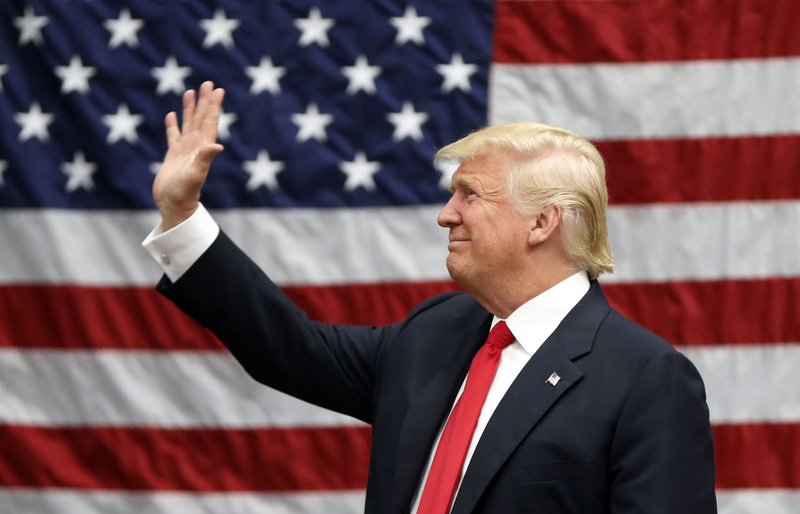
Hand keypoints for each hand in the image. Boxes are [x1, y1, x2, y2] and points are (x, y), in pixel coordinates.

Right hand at [153, 81, 224, 229]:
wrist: (173, 205)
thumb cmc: (184, 193)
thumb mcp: (195, 174)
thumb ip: (205, 159)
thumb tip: (218, 145)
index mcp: (202, 147)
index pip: (210, 122)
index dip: (214, 106)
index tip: (218, 90)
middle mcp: (195, 146)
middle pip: (201, 118)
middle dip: (205, 101)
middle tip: (208, 83)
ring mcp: (184, 150)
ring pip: (188, 124)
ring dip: (190, 108)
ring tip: (191, 92)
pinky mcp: (172, 156)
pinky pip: (173, 136)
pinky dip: (173, 125)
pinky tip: (172, 115)